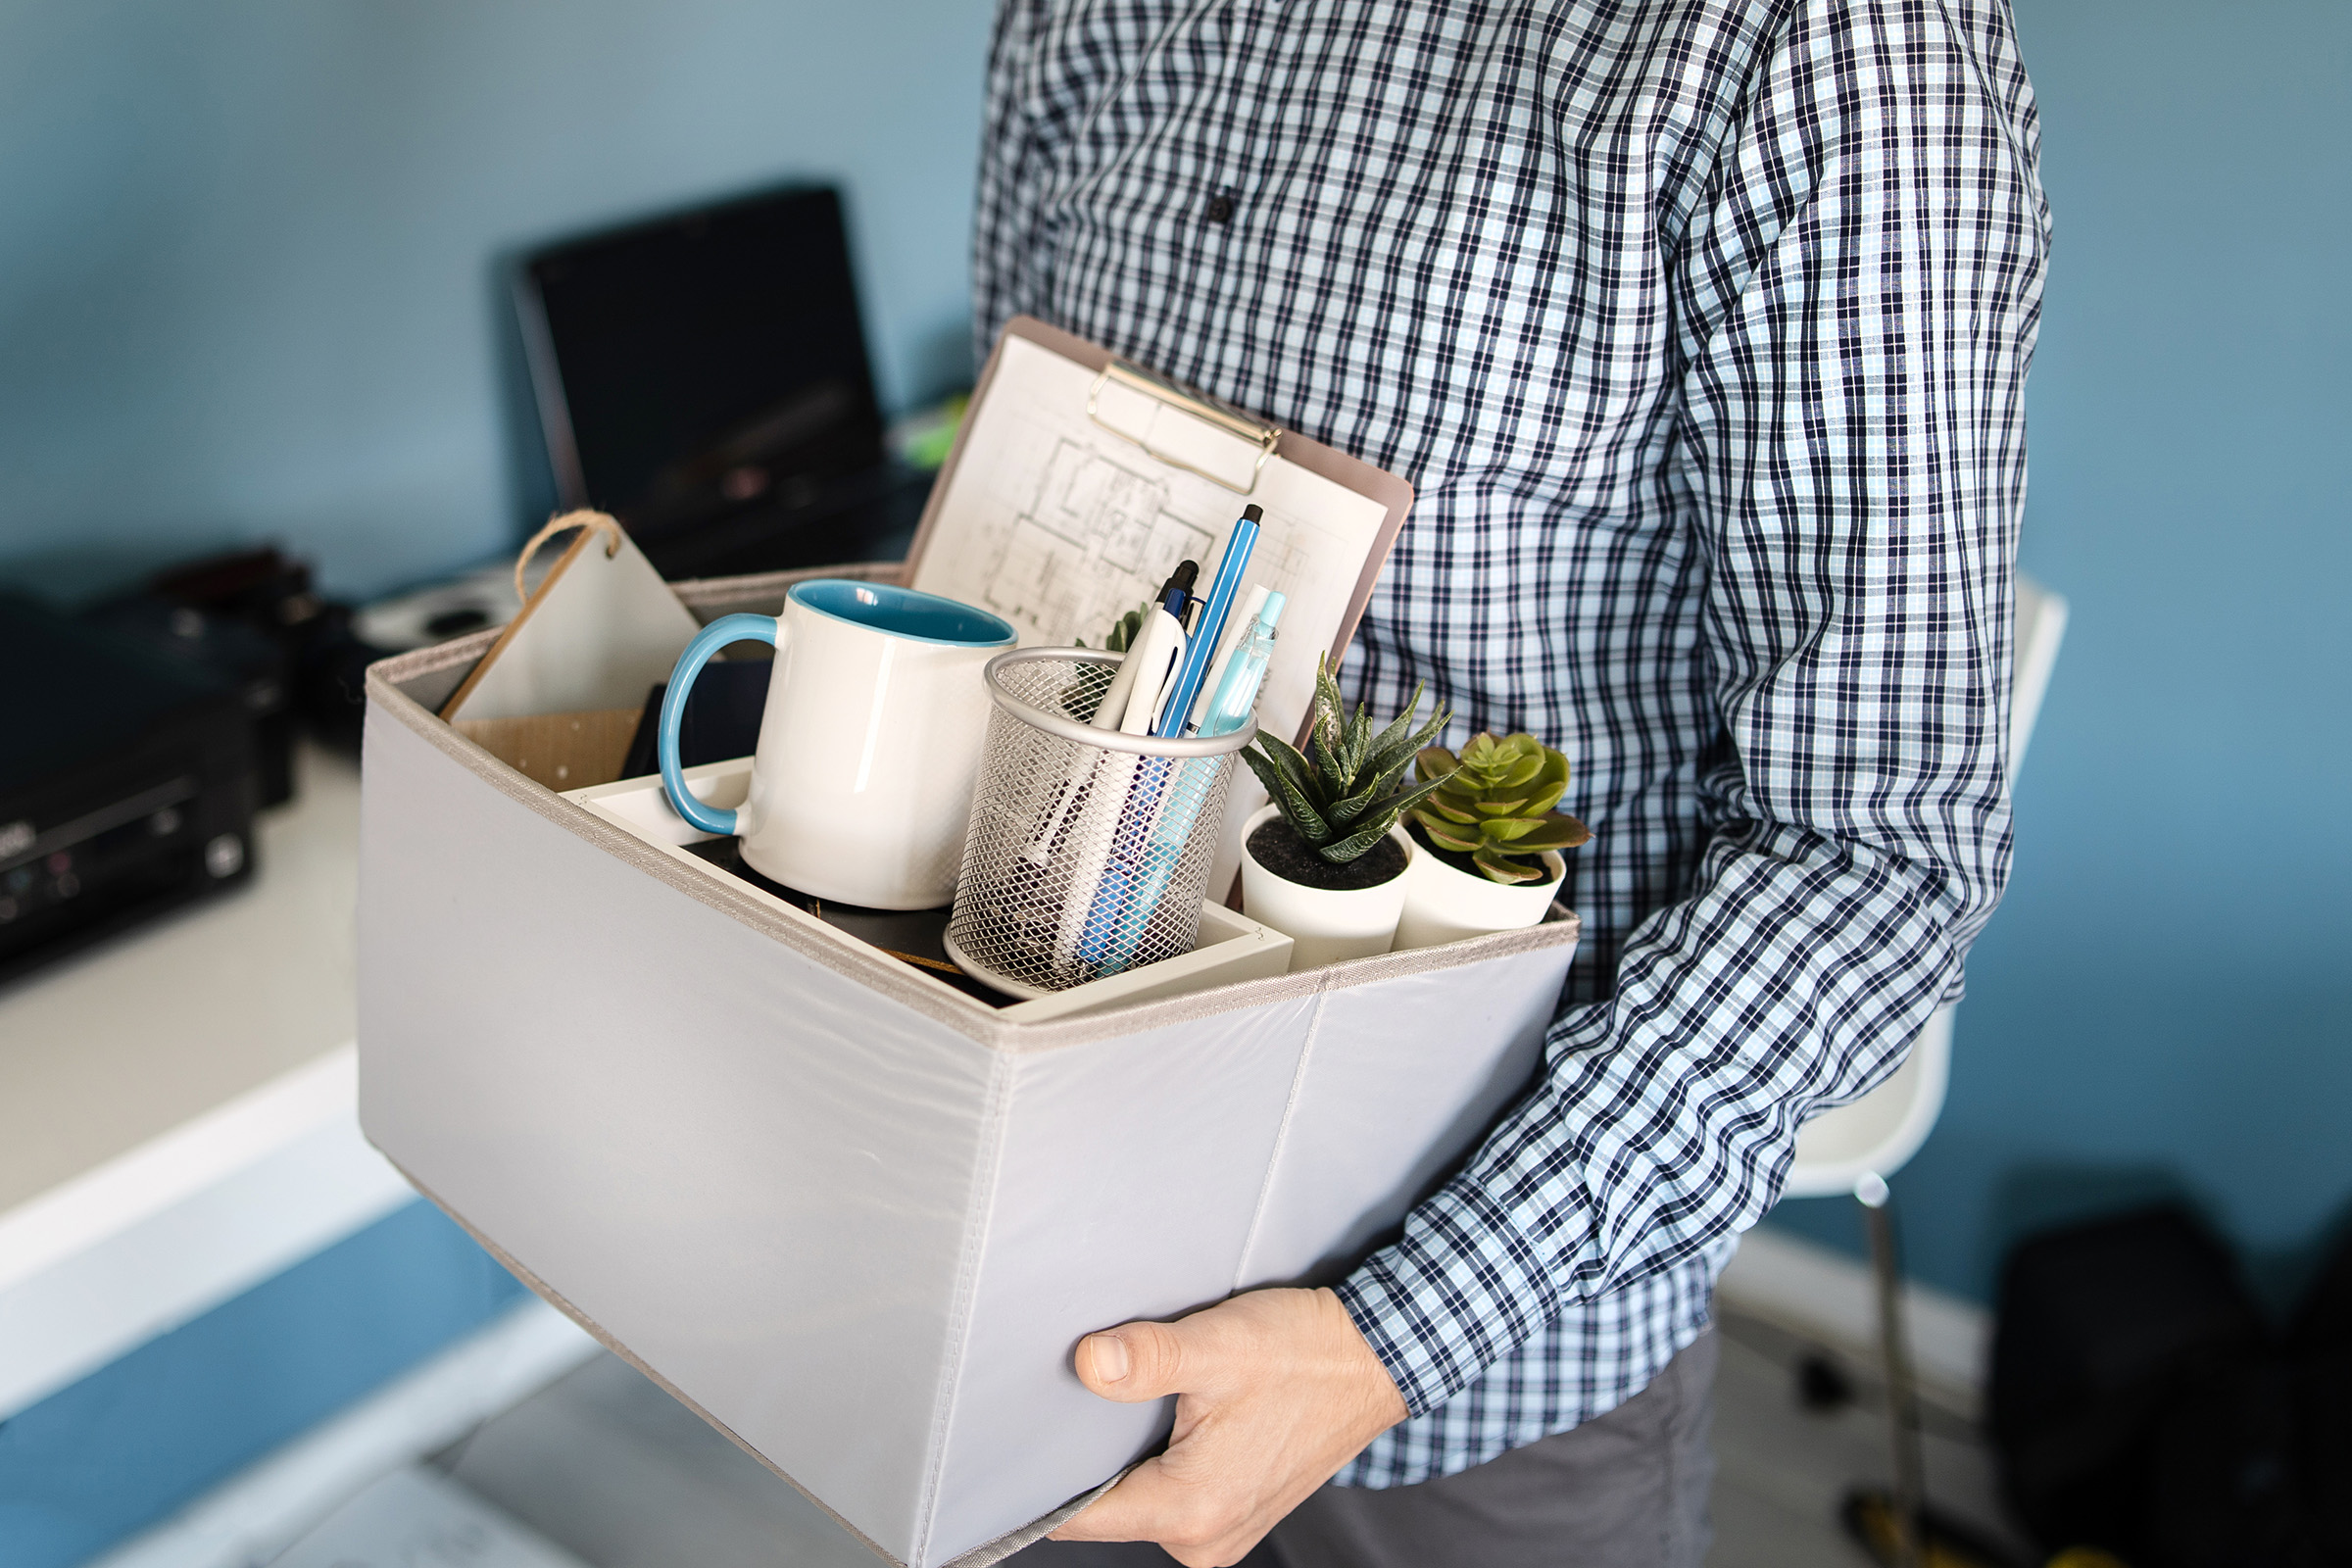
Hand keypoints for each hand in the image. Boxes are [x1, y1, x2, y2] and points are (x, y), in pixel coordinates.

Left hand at [1049, 1286, 1407, 1566]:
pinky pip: (1171, 1497)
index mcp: (1191, 1509)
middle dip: (1086, 1459)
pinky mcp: (1236, 1513)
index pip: (1078, 1515)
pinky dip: (1160, 1461)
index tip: (1017, 1437)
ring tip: (1138, 1401)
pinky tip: (1171, 1415)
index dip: (1039, 1479)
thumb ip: (1149, 1357)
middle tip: (1078, 1399)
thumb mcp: (1221, 1346)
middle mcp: (1204, 1539)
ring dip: (1128, 1458)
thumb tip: (1089, 1363)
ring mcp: (1223, 1533)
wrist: (1376, 1362)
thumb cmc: (1306, 1356)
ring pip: (1138, 1501)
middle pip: (1105, 1510)